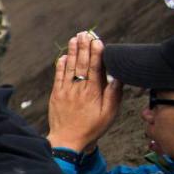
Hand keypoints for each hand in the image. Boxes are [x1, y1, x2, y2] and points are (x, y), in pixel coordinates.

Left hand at [47, 31, 121, 151]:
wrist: (67, 141)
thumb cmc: (92, 128)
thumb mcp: (109, 114)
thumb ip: (113, 94)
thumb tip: (118, 77)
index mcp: (92, 92)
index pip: (94, 68)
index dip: (96, 53)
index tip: (97, 40)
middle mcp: (78, 89)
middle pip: (81, 63)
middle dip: (83, 47)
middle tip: (85, 33)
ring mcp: (65, 91)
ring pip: (69, 67)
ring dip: (72, 51)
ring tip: (75, 38)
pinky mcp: (56, 94)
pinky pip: (58, 77)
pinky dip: (60, 65)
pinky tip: (63, 56)